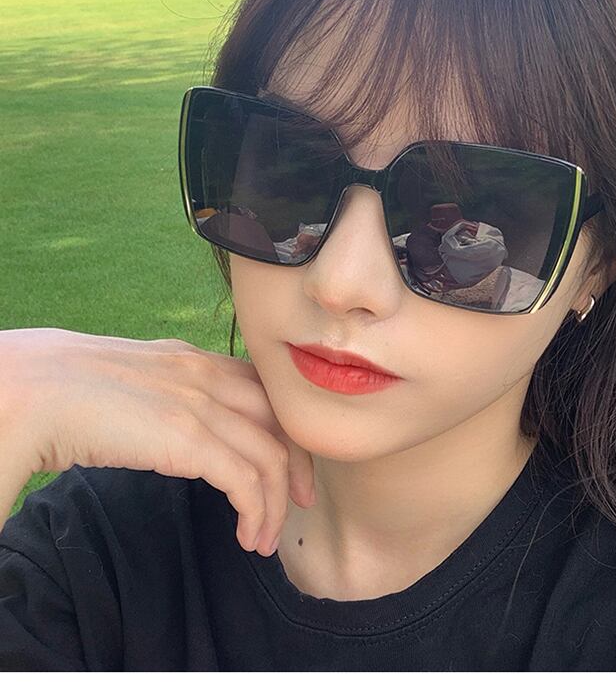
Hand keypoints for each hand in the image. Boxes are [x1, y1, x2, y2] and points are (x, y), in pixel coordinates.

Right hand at [0, 328, 314, 556]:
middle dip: (299, 464)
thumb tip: (178, 427)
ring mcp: (200, 403)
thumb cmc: (67, 390)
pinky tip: (247, 535)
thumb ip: (169, 394)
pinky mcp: (188, 438)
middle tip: (301, 500)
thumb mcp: (136, 382)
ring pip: (272, 455)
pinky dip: (258, 512)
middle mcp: (207, 375)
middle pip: (282, 419)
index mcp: (195, 359)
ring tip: (264, 539)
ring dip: (277, 503)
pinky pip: (247, 481)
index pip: (265, 391)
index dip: (286, 429)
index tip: (291, 464)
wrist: (30, 390)